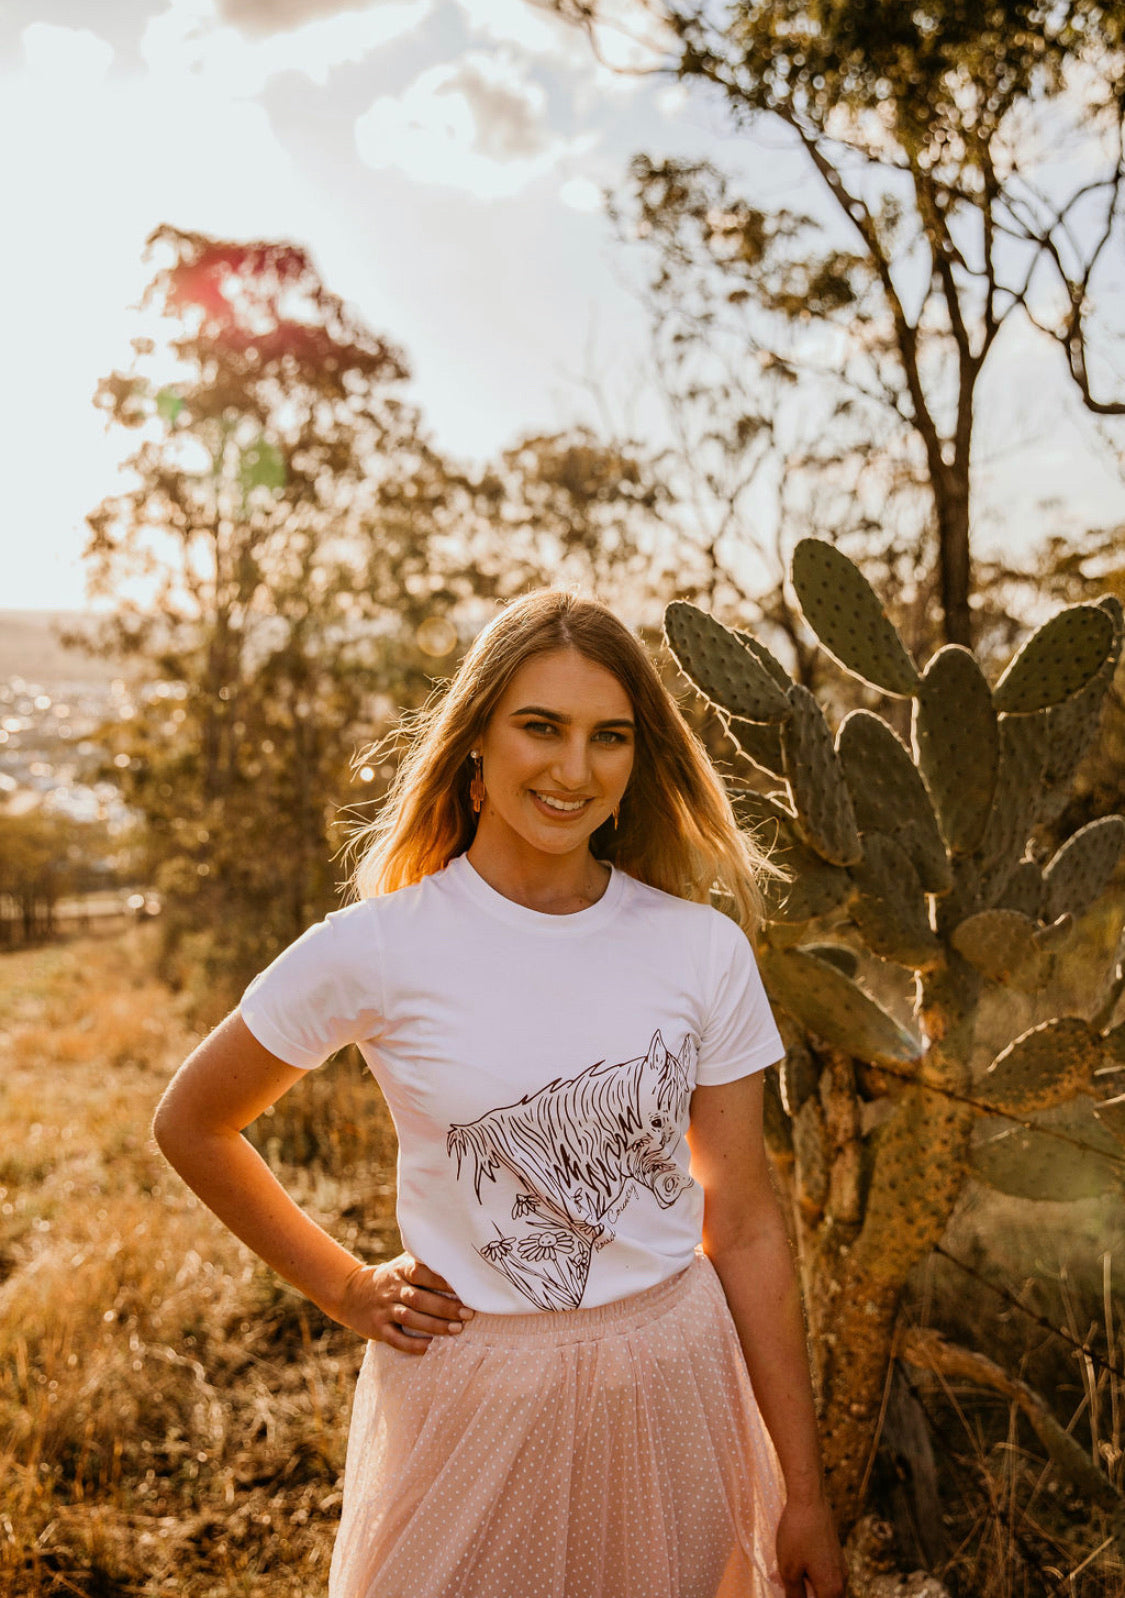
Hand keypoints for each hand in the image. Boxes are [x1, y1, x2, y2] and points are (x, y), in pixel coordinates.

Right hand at [336, 1251, 474, 1353]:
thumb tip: (458, 1259)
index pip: (421, 1272)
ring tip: (457, 1329)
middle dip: (445, 1307)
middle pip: (419, 1298)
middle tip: (468, 1313)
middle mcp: (392, 1289)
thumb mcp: (401, 1264)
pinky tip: (430, 1347)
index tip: (463, 1287)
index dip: (441, 1280)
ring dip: (435, 1325)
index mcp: (401, 1270)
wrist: (351, 1293)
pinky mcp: (378, 1328)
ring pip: (410, 1318)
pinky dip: (413, 1345)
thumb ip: (424, 1262)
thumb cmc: (389, 1278)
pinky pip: (396, 1339)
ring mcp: (384, 1309)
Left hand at [775, 1490, 847, 1597]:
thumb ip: (794, 1596)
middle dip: (804, 1595)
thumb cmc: (797, 1533)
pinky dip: (807, 1574)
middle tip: (783, 1583)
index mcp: (832, 1590)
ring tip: (782, 1574)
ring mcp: (840, 1567)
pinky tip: (790, 1562)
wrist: (809, 1498)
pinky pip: (822, 1574)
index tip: (791, 1590)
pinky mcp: (835, 1554)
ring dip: (804, 1586)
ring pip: (822, 1588)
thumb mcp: (789, 1570)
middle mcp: (842, 1581)